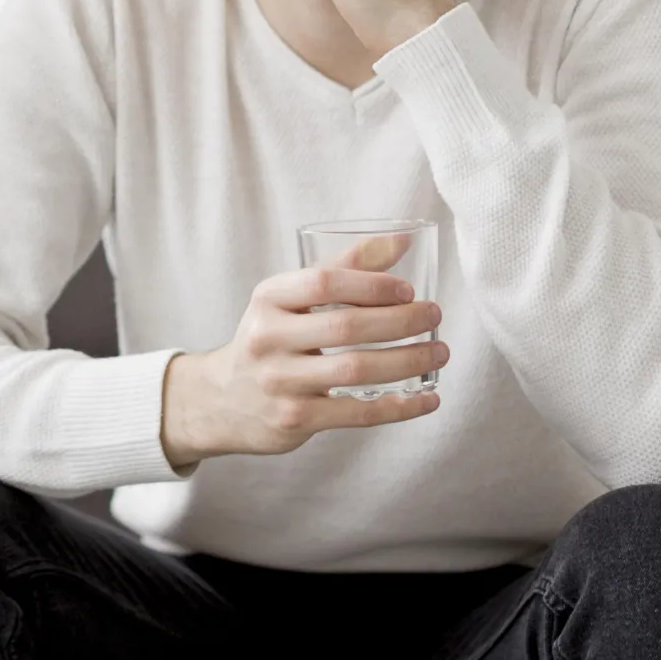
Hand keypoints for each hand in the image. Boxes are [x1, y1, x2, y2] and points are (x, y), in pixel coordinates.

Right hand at [159, 239, 447, 468]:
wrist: (221, 400)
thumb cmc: (271, 339)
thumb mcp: (289, 298)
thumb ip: (342, 269)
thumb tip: (401, 240)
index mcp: (268, 298)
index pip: (323, 283)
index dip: (372, 284)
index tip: (409, 289)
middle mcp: (268, 338)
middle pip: (346, 327)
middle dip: (401, 321)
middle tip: (434, 316)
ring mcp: (280, 382)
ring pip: (356, 371)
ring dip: (408, 361)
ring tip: (439, 351)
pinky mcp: (294, 419)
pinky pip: (357, 413)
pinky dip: (400, 407)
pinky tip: (427, 398)